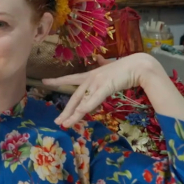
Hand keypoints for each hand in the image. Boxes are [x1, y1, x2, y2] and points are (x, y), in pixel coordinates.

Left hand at [42, 53, 162, 128]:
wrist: (138, 65)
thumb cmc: (126, 67)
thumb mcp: (110, 67)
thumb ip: (103, 65)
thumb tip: (100, 60)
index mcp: (91, 74)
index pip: (70, 78)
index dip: (57, 80)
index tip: (45, 81)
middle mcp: (90, 78)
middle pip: (74, 97)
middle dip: (66, 110)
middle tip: (57, 121)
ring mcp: (96, 83)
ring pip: (82, 102)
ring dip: (73, 115)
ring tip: (64, 124)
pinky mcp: (105, 87)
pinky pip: (93, 100)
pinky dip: (85, 108)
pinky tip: (78, 115)